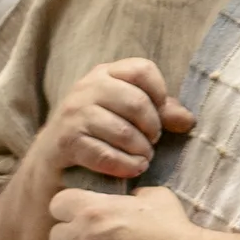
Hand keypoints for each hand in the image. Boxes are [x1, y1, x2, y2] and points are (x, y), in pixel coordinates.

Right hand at [31, 58, 191, 188]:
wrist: (52, 160)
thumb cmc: (100, 134)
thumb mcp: (129, 116)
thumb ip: (161, 112)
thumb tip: (188, 120)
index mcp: (105, 74)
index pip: (142, 69)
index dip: (160, 93)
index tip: (159, 114)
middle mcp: (86, 88)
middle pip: (137, 102)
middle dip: (153, 129)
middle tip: (151, 142)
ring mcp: (73, 114)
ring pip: (124, 132)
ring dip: (141, 151)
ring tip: (142, 158)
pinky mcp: (66, 142)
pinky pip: (106, 156)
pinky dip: (126, 166)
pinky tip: (132, 169)